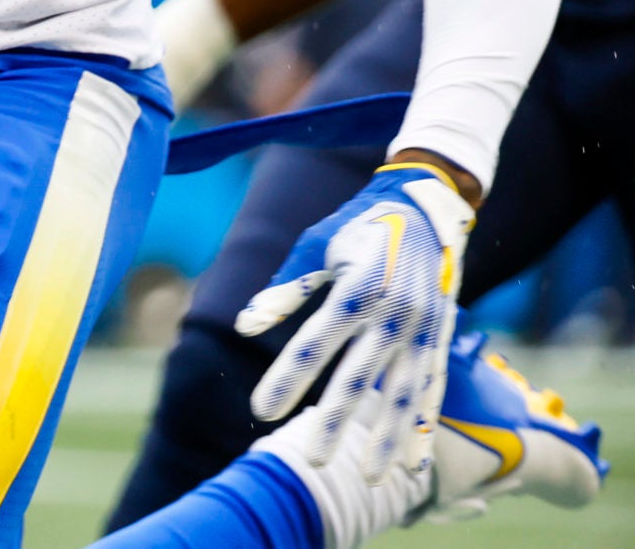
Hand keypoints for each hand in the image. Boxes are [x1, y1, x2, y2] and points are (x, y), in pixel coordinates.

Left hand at [238, 163, 473, 480]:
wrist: (424, 206)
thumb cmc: (356, 225)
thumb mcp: (315, 245)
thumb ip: (284, 289)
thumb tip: (245, 325)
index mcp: (358, 287)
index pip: (315, 342)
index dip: (287, 378)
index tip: (260, 411)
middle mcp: (395, 312)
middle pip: (360, 375)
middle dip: (335, 419)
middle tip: (311, 459)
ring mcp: (423, 328)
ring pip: (403, 391)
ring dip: (386, 436)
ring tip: (371, 478)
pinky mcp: (440, 337)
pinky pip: (431, 387)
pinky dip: (423, 425)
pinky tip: (414, 462)